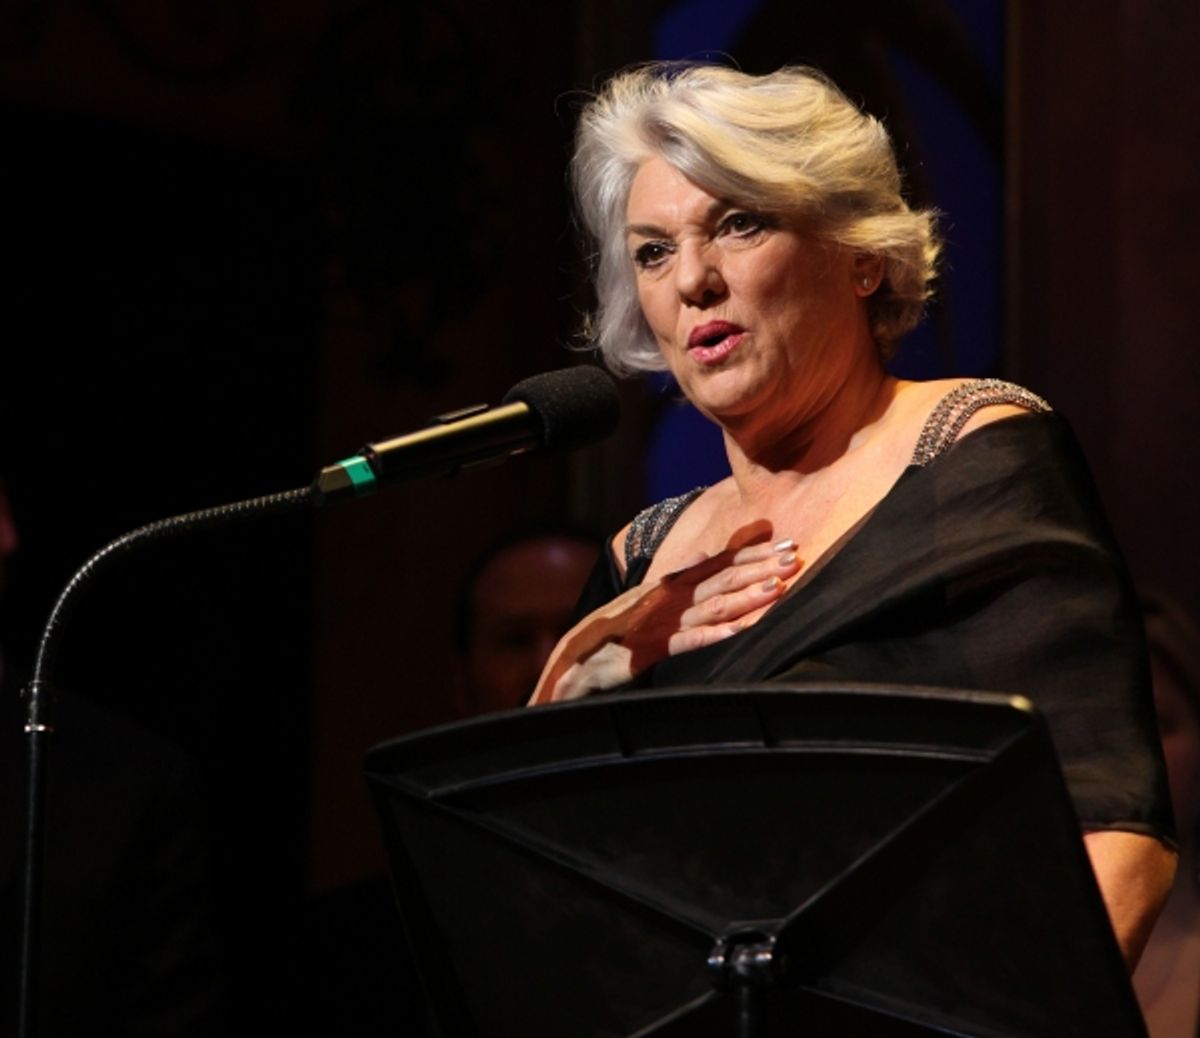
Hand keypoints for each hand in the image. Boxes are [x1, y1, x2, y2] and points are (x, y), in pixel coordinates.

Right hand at [529, 525, 801, 704]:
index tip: (784, 542)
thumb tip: (700, 555)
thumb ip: (676, 577)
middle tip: (794, 556)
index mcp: (670, 585)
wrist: (576, 657)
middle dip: (759, 567)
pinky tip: (740, 632)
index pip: (718, 563)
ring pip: (712, 607)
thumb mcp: (647, 598)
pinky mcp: (652, 649)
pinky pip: (689, 642)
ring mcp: (662, 623)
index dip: (752, 553)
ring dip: (745, 597)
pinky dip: (715, 636)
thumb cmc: (616, 630)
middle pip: (722, 580)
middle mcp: (669, 598)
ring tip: (777, 588)